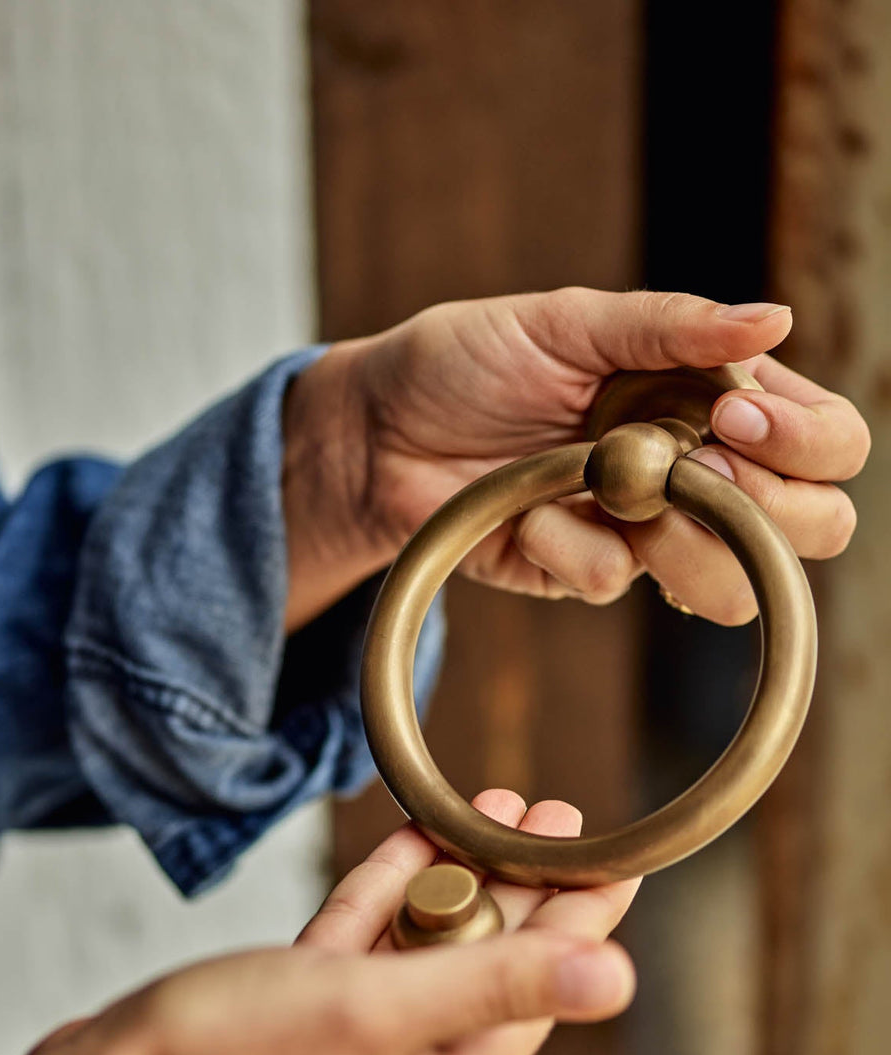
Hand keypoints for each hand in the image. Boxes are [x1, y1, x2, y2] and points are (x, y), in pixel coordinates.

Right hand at [0, 790, 636, 1054]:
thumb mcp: (378, 1009)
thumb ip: (499, 984)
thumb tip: (619, 977)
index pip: (550, 980)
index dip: (583, 907)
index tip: (609, 847)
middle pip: (496, 955)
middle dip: (521, 876)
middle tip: (546, 806)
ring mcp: (365, 1037)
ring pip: (431, 941)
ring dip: (455, 872)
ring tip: (488, 805)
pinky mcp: (313, 1011)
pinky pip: (372, 939)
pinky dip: (391, 887)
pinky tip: (415, 838)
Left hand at [283, 290, 867, 628]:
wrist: (379, 430)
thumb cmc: (469, 359)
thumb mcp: (566, 323)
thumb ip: (668, 327)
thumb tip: (774, 320)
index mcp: (714, 400)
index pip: (825, 441)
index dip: (808, 444)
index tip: (737, 422)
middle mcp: (699, 470)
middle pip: (810, 527)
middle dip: (768, 510)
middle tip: (695, 474)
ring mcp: (646, 530)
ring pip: (726, 582)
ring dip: (675, 541)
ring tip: (606, 487)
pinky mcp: (584, 570)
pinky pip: (608, 580)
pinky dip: (563, 541)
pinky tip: (524, 508)